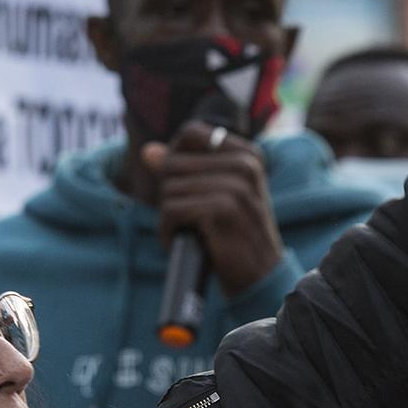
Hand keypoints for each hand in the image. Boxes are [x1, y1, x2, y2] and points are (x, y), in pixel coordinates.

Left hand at [141, 121, 283, 295]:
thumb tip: (148, 151)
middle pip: (173, 163)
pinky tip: (185, 241)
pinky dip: (169, 231)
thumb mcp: (214, 194)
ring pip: (169, 188)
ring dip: (169, 217)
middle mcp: (245, 164)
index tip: (185, 187)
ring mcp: (236, 186)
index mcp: (247, 154)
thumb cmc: (233, 233)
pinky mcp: (223, 210)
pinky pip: (171, 210)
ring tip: (190, 231)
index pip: (190, 132)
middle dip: (171, 194)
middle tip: (190, 218)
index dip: (174, 158)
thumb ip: (183, 168)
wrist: (260, 275)